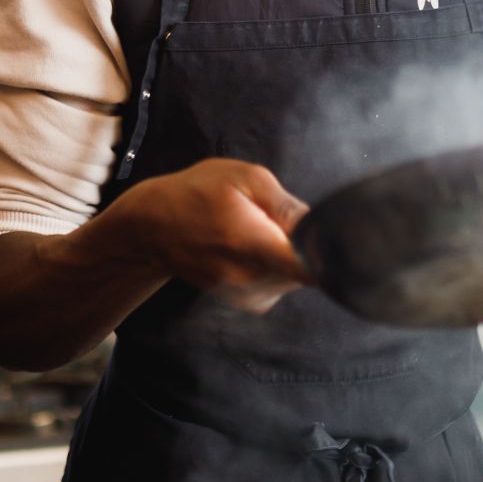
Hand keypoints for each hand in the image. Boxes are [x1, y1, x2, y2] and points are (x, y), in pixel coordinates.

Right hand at [116, 158, 310, 312]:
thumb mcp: (243, 178)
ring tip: (255, 230)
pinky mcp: (250, 303)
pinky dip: (277, 264)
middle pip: (311, 268)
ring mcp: (251, 297)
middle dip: (305, 243)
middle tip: (274, 219)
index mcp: (254, 247)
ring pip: (297, 275)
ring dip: (288, 253)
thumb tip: (317, 225)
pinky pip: (283, 282)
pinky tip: (250, 245)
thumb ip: (285, 204)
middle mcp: (254, 282)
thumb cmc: (197, 194)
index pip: (314, 268)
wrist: (152, 229)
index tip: (325, 233)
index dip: (330, 251)